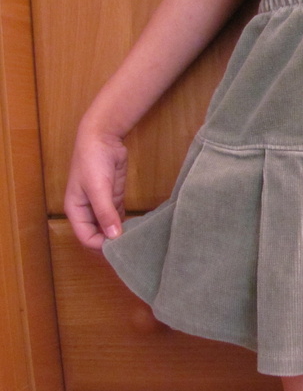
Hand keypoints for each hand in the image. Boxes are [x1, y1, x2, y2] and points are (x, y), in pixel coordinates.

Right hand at [64, 126, 127, 249]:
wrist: (102, 138)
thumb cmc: (92, 161)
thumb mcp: (98, 187)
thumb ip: (105, 212)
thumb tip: (113, 237)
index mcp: (76, 211)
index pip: (86, 238)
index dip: (101, 246)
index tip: (120, 249)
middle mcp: (87, 211)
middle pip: (97, 237)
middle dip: (111, 245)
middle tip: (131, 251)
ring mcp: (101, 206)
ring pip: (109, 229)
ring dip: (120, 236)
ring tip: (137, 243)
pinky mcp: (114, 199)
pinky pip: (119, 218)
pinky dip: (126, 226)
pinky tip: (139, 230)